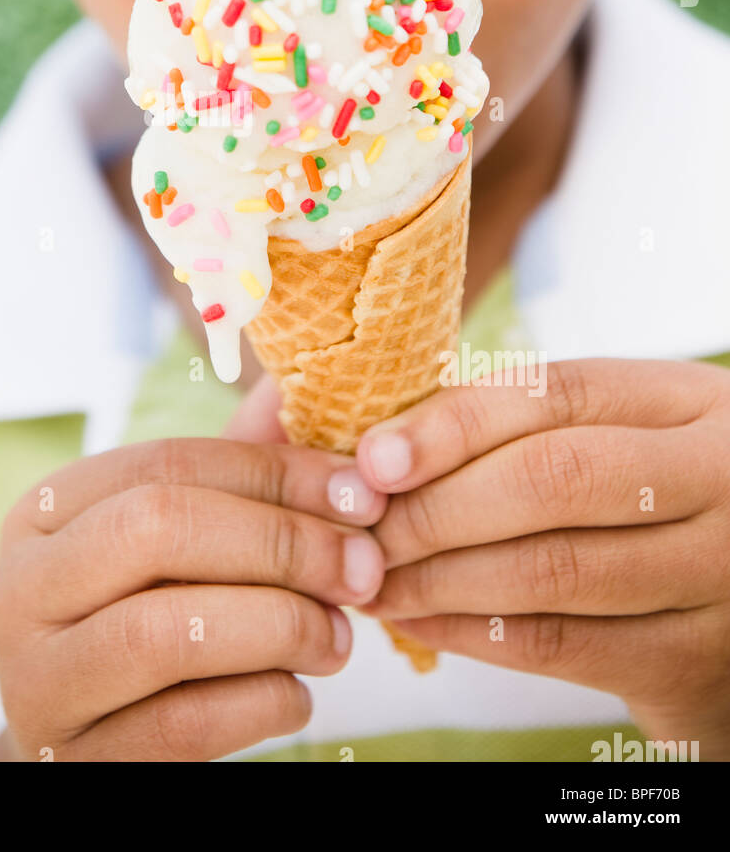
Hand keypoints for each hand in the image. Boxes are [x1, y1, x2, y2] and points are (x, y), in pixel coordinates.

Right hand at [0, 430, 386, 760]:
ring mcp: (38, 680)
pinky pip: (184, 724)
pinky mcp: (75, 761)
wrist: (83, 750)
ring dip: (281, 626)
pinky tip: (298, 692)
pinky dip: (265, 702)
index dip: (276, 473)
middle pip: (160, 529)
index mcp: (46, 512)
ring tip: (339, 637)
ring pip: (167, 630)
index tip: (360, 495)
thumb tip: (299, 387)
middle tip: (361, 568)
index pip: (168, 463)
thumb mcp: (176, 540)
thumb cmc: (146, 618)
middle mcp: (22, 588)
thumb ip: (234, 473)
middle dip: (281, 542)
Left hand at [352, 358, 729, 756]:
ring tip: (374, 576)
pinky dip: (473, 633)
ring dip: (440, 576)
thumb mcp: (628, 435)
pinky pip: (561, 646)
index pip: (555, 394)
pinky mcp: (695, 664)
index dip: (452, 424)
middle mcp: (718, 481)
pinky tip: (422, 620)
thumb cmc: (658, 502)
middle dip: (436, 506)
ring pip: (550, 569)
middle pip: (550, 479)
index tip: (375, 457)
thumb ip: (530, 426)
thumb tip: (387, 445)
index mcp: (692, 403)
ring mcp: (718, 576)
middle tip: (363, 527)